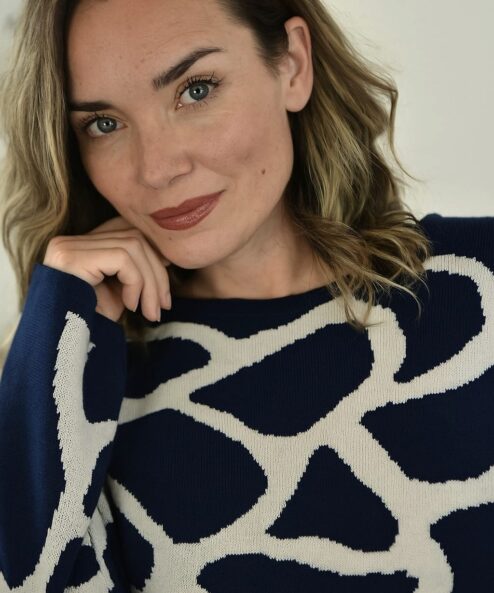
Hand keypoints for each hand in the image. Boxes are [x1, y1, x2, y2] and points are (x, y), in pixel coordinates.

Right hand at [43, 216, 171, 322]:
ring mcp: (68, 247)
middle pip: (133, 239)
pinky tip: (130, 306)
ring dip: (150, 283)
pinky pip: (123, 259)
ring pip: (133, 247)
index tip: (164, 291)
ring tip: (150, 312)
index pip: (128, 235)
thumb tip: (164, 259)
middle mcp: (70, 242)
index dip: (154, 258)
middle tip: (163, 307)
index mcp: (80, 248)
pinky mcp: (72, 257)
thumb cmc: (92, 325)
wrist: (66, 349)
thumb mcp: (119, 294)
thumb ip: (136, 273)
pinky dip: (136, 283)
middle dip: (157, 274)